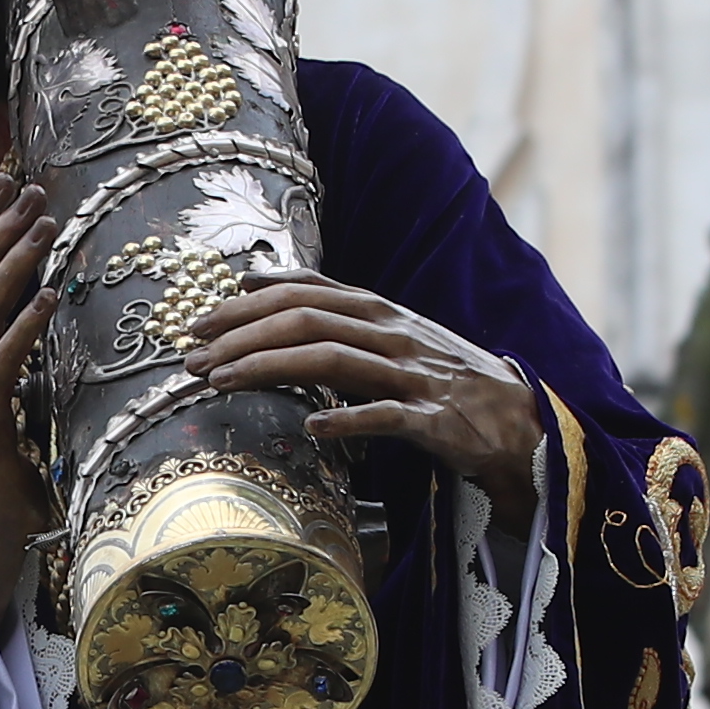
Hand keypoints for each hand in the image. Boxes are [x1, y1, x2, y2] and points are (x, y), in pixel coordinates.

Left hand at [190, 271, 537, 539]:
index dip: (247, 302)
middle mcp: (391, 332)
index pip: (305, 291)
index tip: (200, 321)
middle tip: (192, 357)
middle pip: (306, 320)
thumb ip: (330, 313)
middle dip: (241, 335)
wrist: (516, 420)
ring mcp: (412, 374)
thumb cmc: (440, 378)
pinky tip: (311, 425)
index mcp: (378, 310)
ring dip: (268, 369)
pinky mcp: (432, 418)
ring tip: (221, 382)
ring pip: (331, 359)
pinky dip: (347, 417)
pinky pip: (384, 415)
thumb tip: (256, 283)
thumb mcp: (387, 334)